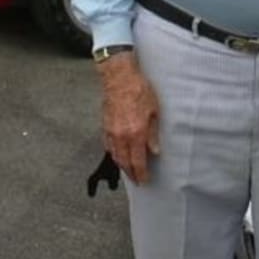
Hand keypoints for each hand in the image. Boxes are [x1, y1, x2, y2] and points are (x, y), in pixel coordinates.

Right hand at [98, 53, 160, 184]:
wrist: (119, 78)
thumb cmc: (139, 90)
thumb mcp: (154, 111)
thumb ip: (153, 134)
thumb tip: (154, 150)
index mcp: (136, 134)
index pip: (138, 162)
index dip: (141, 174)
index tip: (144, 180)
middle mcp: (122, 136)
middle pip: (125, 163)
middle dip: (131, 174)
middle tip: (137, 180)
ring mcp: (111, 133)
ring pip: (115, 156)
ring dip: (122, 166)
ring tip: (129, 171)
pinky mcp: (104, 127)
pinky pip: (108, 146)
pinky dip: (114, 154)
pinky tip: (119, 155)